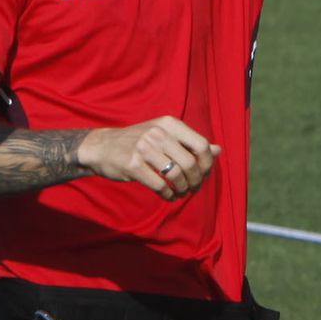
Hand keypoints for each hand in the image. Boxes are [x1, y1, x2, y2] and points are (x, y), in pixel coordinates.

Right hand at [78, 116, 219, 197]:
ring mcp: (144, 148)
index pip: (201, 145)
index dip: (207, 164)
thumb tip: (218, 150)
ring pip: (176, 175)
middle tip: (193, 188)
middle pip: (190, 163)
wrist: (102, 147)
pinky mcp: (133, 165)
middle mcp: (157, 133)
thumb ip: (190, 143)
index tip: (203, 174)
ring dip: (182, 189)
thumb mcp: (164, 135)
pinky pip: (160, 186)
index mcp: (169, 123)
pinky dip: (168, 195)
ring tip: (180, 192)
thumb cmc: (138, 142)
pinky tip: (168, 196)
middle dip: (196, 181)